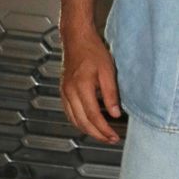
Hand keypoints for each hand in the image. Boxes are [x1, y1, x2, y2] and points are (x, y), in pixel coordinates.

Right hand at [60, 28, 121, 143]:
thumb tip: (115, 113)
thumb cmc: (92, 50)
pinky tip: (87, 123)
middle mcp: (70, 91)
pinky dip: (78, 122)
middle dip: (97, 134)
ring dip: (87, 131)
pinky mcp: (63, 91)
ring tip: (101, 135)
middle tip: (110, 139)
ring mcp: (64, 92)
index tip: (114, 136)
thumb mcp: (108, 70)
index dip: (104, 129)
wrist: (76, 38)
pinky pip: (69, 112)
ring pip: (74, 120)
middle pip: (82, 122)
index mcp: (81, 86)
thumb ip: (111, 93)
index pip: (93, 116)